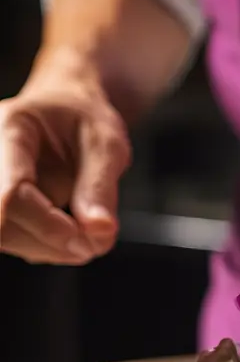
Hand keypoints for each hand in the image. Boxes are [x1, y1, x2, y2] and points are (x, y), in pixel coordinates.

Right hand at [0, 49, 130, 264]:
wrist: (66, 112)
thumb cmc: (85, 120)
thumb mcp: (107, 143)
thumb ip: (101, 187)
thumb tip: (98, 233)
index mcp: (11, 128)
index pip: (13, 193)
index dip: (49, 226)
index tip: (89, 240)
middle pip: (4, 224)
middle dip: (52, 242)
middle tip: (95, 240)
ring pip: (5, 239)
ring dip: (50, 248)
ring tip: (84, 231)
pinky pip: (13, 241)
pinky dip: (44, 247)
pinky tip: (66, 229)